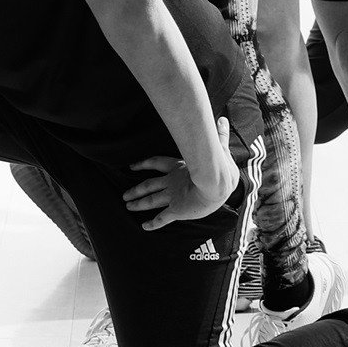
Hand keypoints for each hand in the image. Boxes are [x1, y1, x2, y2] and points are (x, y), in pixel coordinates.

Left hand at [123, 117, 238, 230]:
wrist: (217, 185)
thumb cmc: (220, 168)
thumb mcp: (220, 150)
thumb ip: (219, 136)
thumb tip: (222, 119)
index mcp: (179, 168)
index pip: (156, 163)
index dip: (143, 164)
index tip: (132, 166)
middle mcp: (172, 182)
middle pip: (149, 185)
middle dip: (136, 190)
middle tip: (124, 194)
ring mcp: (173, 196)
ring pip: (151, 201)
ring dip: (139, 204)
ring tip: (128, 206)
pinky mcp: (177, 210)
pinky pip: (162, 218)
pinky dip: (153, 224)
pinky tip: (144, 227)